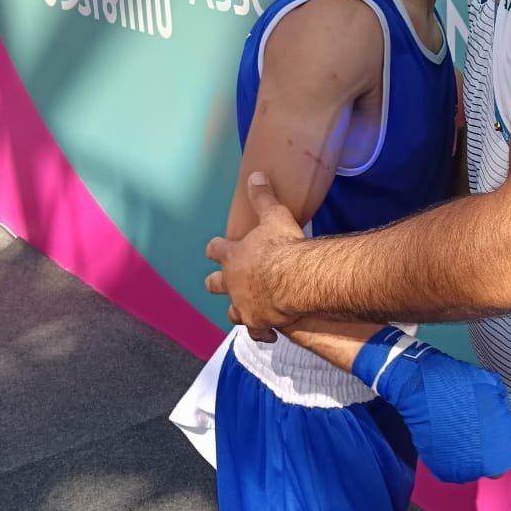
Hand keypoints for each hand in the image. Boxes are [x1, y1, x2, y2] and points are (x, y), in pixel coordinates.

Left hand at [205, 173, 305, 340]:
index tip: (215, 249)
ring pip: (232, 312)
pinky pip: (257, 331)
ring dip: (237, 310)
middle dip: (217, 283)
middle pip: (215, 285)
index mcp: (233, 256)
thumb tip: (255, 175)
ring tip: (244, 311)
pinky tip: (269, 334)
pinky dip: (262, 332)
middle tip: (219, 284)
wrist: (296, 278)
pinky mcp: (258, 321)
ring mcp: (243, 304)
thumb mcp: (274, 215)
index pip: (216, 250)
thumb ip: (262, 197)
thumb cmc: (283, 246)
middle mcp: (233, 282)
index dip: (216, 249)